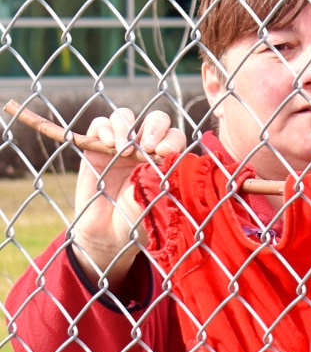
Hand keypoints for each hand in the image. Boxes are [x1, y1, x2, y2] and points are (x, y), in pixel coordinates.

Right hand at [72, 108, 185, 288]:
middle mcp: (145, 149)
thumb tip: (170, 158)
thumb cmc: (138, 220)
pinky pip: (99, 124)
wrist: (108, 235)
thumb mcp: (156, 201)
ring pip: (125, 117)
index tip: (165, 153)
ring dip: (126, 126)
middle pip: (155, 120)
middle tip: (147, 147)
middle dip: (154, 128)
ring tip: (123, 148)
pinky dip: (103, 127)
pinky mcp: (95, 149)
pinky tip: (108, 143)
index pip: (175, 136)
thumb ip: (162, 179)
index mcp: (166, 159)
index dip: (172, 139)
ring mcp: (120, 147)